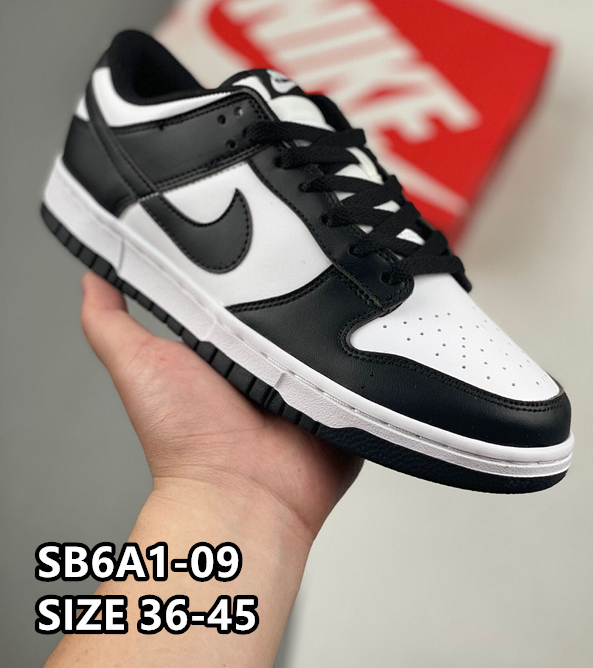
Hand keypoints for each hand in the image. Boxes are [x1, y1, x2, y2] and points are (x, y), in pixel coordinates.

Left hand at [80, 272, 360, 545]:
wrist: (239, 496)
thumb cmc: (183, 440)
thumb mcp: (136, 364)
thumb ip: (109, 320)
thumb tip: (92, 278)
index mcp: (225, 344)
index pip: (241, 287)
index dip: (246, 262)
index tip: (252, 234)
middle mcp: (266, 358)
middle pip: (289, 302)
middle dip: (295, 282)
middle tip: (297, 263)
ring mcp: (307, 378)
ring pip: (329, 327)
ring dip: (330, 315)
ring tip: (325, 303)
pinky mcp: (341, 398)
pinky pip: (362, 364)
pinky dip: (361, 351)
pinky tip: (357, 334)